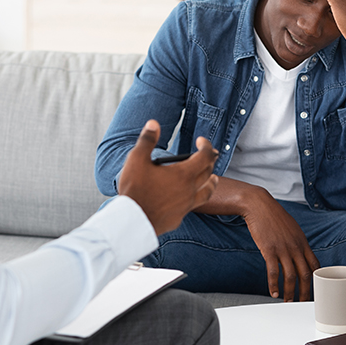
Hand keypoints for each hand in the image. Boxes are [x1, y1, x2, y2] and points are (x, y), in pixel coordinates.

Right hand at [119, 120, 217, 235]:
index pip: (204, 156)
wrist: (132, 221)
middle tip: (208, 155)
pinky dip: (196, 197)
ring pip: (207, 192)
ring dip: (212, 182)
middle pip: (208, 173)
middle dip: (209, 161)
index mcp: (183, 174)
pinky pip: (194, 205)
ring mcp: (186, 205)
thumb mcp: (137, 159)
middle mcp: (189, 190)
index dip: (206, 145)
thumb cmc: (135, 189)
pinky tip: (191, 198)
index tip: (201, 140)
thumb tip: (154, 124)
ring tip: (213, 178)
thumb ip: (147, 140)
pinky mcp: (179, 217)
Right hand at [241, 186, 319, 301]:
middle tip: (303, 303)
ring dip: (290, 292)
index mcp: (302, 242)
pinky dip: (274, 284)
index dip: (316, 280)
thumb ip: (297, 241)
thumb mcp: (291, 227)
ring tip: (288, 301)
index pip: (315, 265)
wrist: (259, 205)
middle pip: (305, 275)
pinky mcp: (269, 250)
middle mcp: (295, 247)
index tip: (314, 290)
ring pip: (290, 276)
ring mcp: (283, 249)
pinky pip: (273, 272)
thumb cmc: (273, 215)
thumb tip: (299, 253)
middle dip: (305, 292)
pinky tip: (273, 292)